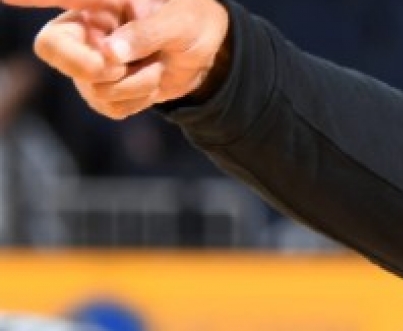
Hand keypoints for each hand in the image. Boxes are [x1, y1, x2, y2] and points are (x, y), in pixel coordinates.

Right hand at [1, 0, 228, 118]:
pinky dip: (137, 100)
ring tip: (157, 66)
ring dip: (133, 84)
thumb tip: (110, 54)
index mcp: (100, 3)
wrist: (208, 53)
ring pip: (91, 85)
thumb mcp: (180, 21)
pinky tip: (151, 82)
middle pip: (52, 48)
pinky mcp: (103, 90)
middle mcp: (86, 30)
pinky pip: (109, 106)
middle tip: (117, 66)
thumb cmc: (190, 22)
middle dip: (84, 65)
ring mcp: (91, 61)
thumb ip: (148, 32)